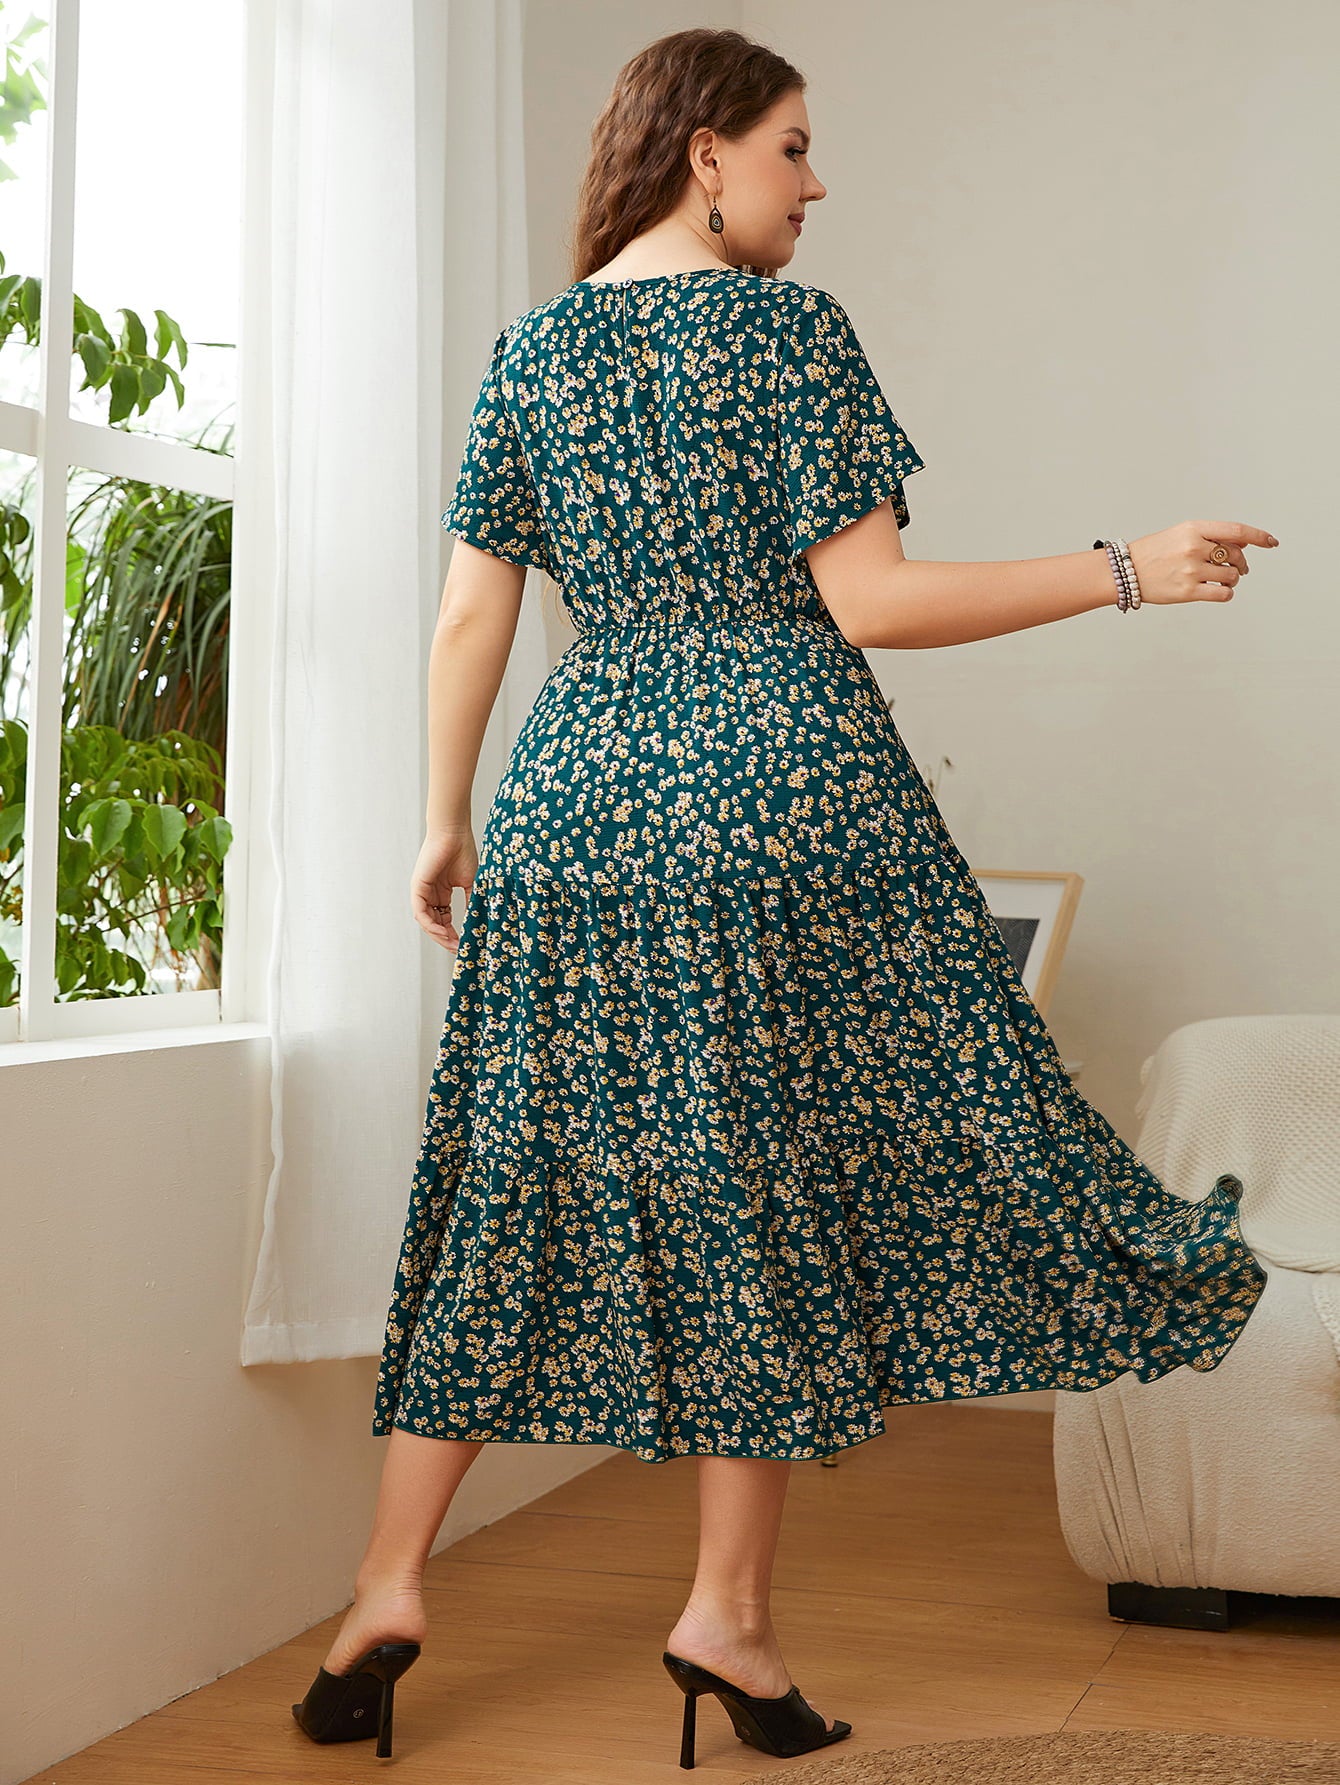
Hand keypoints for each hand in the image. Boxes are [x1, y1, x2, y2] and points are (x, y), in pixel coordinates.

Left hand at [410, 824, 477, 951]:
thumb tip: (479, 923)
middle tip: (459, 950)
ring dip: (439, 936)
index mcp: (441, 893)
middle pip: (435, 924)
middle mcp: (430, 894)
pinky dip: (431, 925)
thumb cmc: (463, 852)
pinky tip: (444, 932)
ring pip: (427, 922)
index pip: (445, 920)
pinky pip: (421, 913)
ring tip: (454, 945)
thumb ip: (472, 903)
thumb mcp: (471, 883)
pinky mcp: (417, 888)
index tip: (465, 945)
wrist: (454, 833)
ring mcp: (422, 892)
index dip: (454, 934)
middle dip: (447, 939)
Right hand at [1126, 520, 1278, 604]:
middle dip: (1241, 563)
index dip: (1258, 536)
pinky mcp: (1187, 591)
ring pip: (1231, 576)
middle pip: (1236, 555)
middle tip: (1238, 569)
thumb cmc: (1153, 552)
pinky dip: (1226, 593)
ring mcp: (1191, 570)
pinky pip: (1222, 593)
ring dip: (1232, 579)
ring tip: (1221, 579)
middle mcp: (1194, 547)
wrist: (1124, 571)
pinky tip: (1219, 591)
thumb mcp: (1181, 534)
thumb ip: (1211, 536)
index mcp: (1194, 529)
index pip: (1236, 530)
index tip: (1271, 542)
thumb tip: (1244, 542)